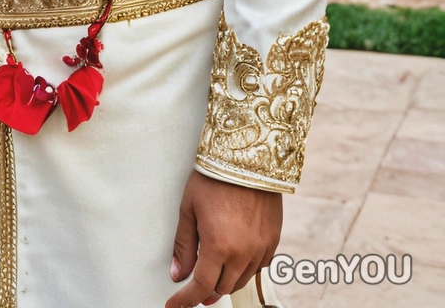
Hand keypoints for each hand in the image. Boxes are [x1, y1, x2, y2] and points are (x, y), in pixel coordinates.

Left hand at [165, 170, 281, 306]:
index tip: (175, 305)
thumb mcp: (189, 208)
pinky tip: (236, 260)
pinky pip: (259, 266)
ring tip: (213, 277)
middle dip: (206, 292)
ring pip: (242, 280)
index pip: (200, 286)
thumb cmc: (214, 177)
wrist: (249, 156)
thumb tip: (177, 274)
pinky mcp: (274, 240)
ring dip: (226, 282)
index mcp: (218, 246)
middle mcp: (242, 253)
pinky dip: (245, 269)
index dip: (186, 300)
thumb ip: (184, 245)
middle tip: (194, 290)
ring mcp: (261, 248)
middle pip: (222, 287)